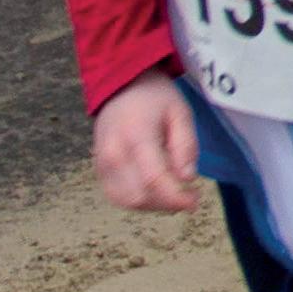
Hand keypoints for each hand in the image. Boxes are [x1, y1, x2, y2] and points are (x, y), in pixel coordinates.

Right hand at [91, 72, 201, 214]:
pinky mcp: (98, 169)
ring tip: (173, 193)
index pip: (154, 179)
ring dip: (154, 205)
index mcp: (136, 136)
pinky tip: (155, 191)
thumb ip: (186, 146)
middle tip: (188, 196)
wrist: (121, 86)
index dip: (176, 198)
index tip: (194, 202)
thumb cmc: (156, 99)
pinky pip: (116, 196)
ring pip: (127, 201)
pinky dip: (138, 201)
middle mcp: (113, 154)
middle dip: (167, 203)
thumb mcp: (181, 113)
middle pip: (140, 196)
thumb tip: (187, 179)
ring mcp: (102, 163)